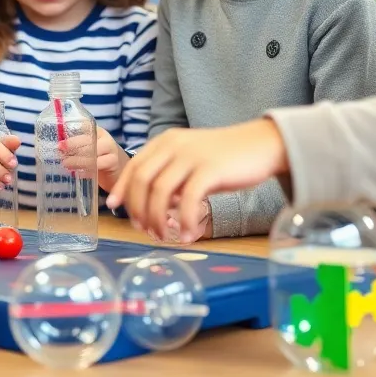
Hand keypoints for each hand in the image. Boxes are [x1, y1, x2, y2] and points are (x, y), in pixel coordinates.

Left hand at [62, 128, 127, 191]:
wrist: (118, 170)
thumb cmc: (99, 158)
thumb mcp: (89, 149)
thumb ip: (76, 147)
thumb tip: (58, 149)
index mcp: (97, 131)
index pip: (84, 128)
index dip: (71, 134)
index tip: (59, 143)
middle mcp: (105, 138)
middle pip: (88, 140)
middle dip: (72, 145)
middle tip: (60, 151)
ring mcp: (111, 149)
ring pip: (93, 153)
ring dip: (78, 159)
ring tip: (66, 164)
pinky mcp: (113, 162)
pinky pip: (98, 165)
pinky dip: (87, 169)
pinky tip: (79, 173)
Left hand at [106, 119, 288, 241]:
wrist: (261, 144)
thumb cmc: (224, 156)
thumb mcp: (190, 156)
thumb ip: (170, 172)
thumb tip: (151, 203)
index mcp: (166, 141)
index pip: (135, 165)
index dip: (122, 188)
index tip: (114, 206)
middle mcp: (174, 145)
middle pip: (142, 180)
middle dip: (138, 208)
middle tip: (143, 229)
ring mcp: (192, 156)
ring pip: (160, 192)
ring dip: (157, 218)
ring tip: (163, 235)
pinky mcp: (210, 169)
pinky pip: (188, 200)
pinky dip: (183, 220)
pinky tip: (185, 234)